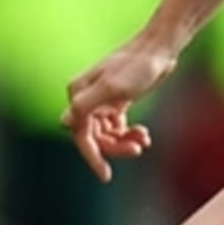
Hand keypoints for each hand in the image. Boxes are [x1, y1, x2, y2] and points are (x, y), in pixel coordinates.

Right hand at [60, 40, 176, 182]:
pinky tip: (143, 136)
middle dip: (115, 148)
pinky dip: (129, 134)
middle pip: (95, 137)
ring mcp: (101, 101)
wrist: (159, 49)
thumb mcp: (113, 86)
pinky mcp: (117, 102)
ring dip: (124, 142)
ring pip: (107, 135)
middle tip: (138, 149)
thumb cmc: (138, 65)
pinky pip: (117, 128)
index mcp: (78, 94)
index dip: (92, 156)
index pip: (80, 134)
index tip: (106, 175)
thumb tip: (64, 123)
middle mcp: (85, 99)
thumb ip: (87, 104)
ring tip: (143, 140)